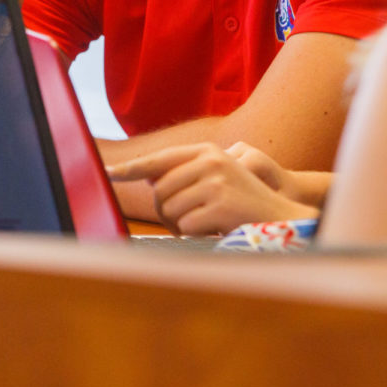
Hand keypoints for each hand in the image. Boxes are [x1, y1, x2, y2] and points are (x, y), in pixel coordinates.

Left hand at [107, 143, 318, 234]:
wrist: (278, 215)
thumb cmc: (240, 201)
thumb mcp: (216, 177)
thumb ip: (185, 173)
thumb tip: (148, 176)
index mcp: (207, 152)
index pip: (160, 160)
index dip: (132, 168)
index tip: (109, 174)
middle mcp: (211, 161)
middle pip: (160, 191)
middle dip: (167, 211)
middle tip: (189, 218)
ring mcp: (216, 182)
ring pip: (170, 210)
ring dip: (181, 224)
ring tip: (205, 222)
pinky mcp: (220, 204)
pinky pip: (186, 226)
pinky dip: (194, 233)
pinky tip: (213, 229)